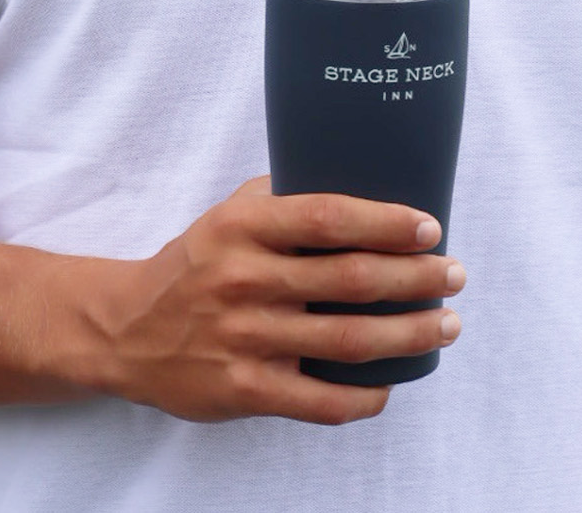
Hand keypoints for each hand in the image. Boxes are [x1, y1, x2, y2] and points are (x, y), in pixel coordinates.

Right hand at [85, 177, 463, 424]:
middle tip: (455, 275)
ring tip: (446, 325)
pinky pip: (320, 401)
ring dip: (408, 334)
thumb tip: (355, 179)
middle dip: (416, 278)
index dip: (385, 222)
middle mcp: (246, 280)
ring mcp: (246, 339)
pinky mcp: (245, 390)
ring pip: (347, 341)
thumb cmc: (195, 264)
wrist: (127, 331)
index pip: (327, 218)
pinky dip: (365, 396)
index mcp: (244, 228)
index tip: (429, 228)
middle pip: (350, 280)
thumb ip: (281, 198)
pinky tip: (392, 383)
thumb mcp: (227, 215)